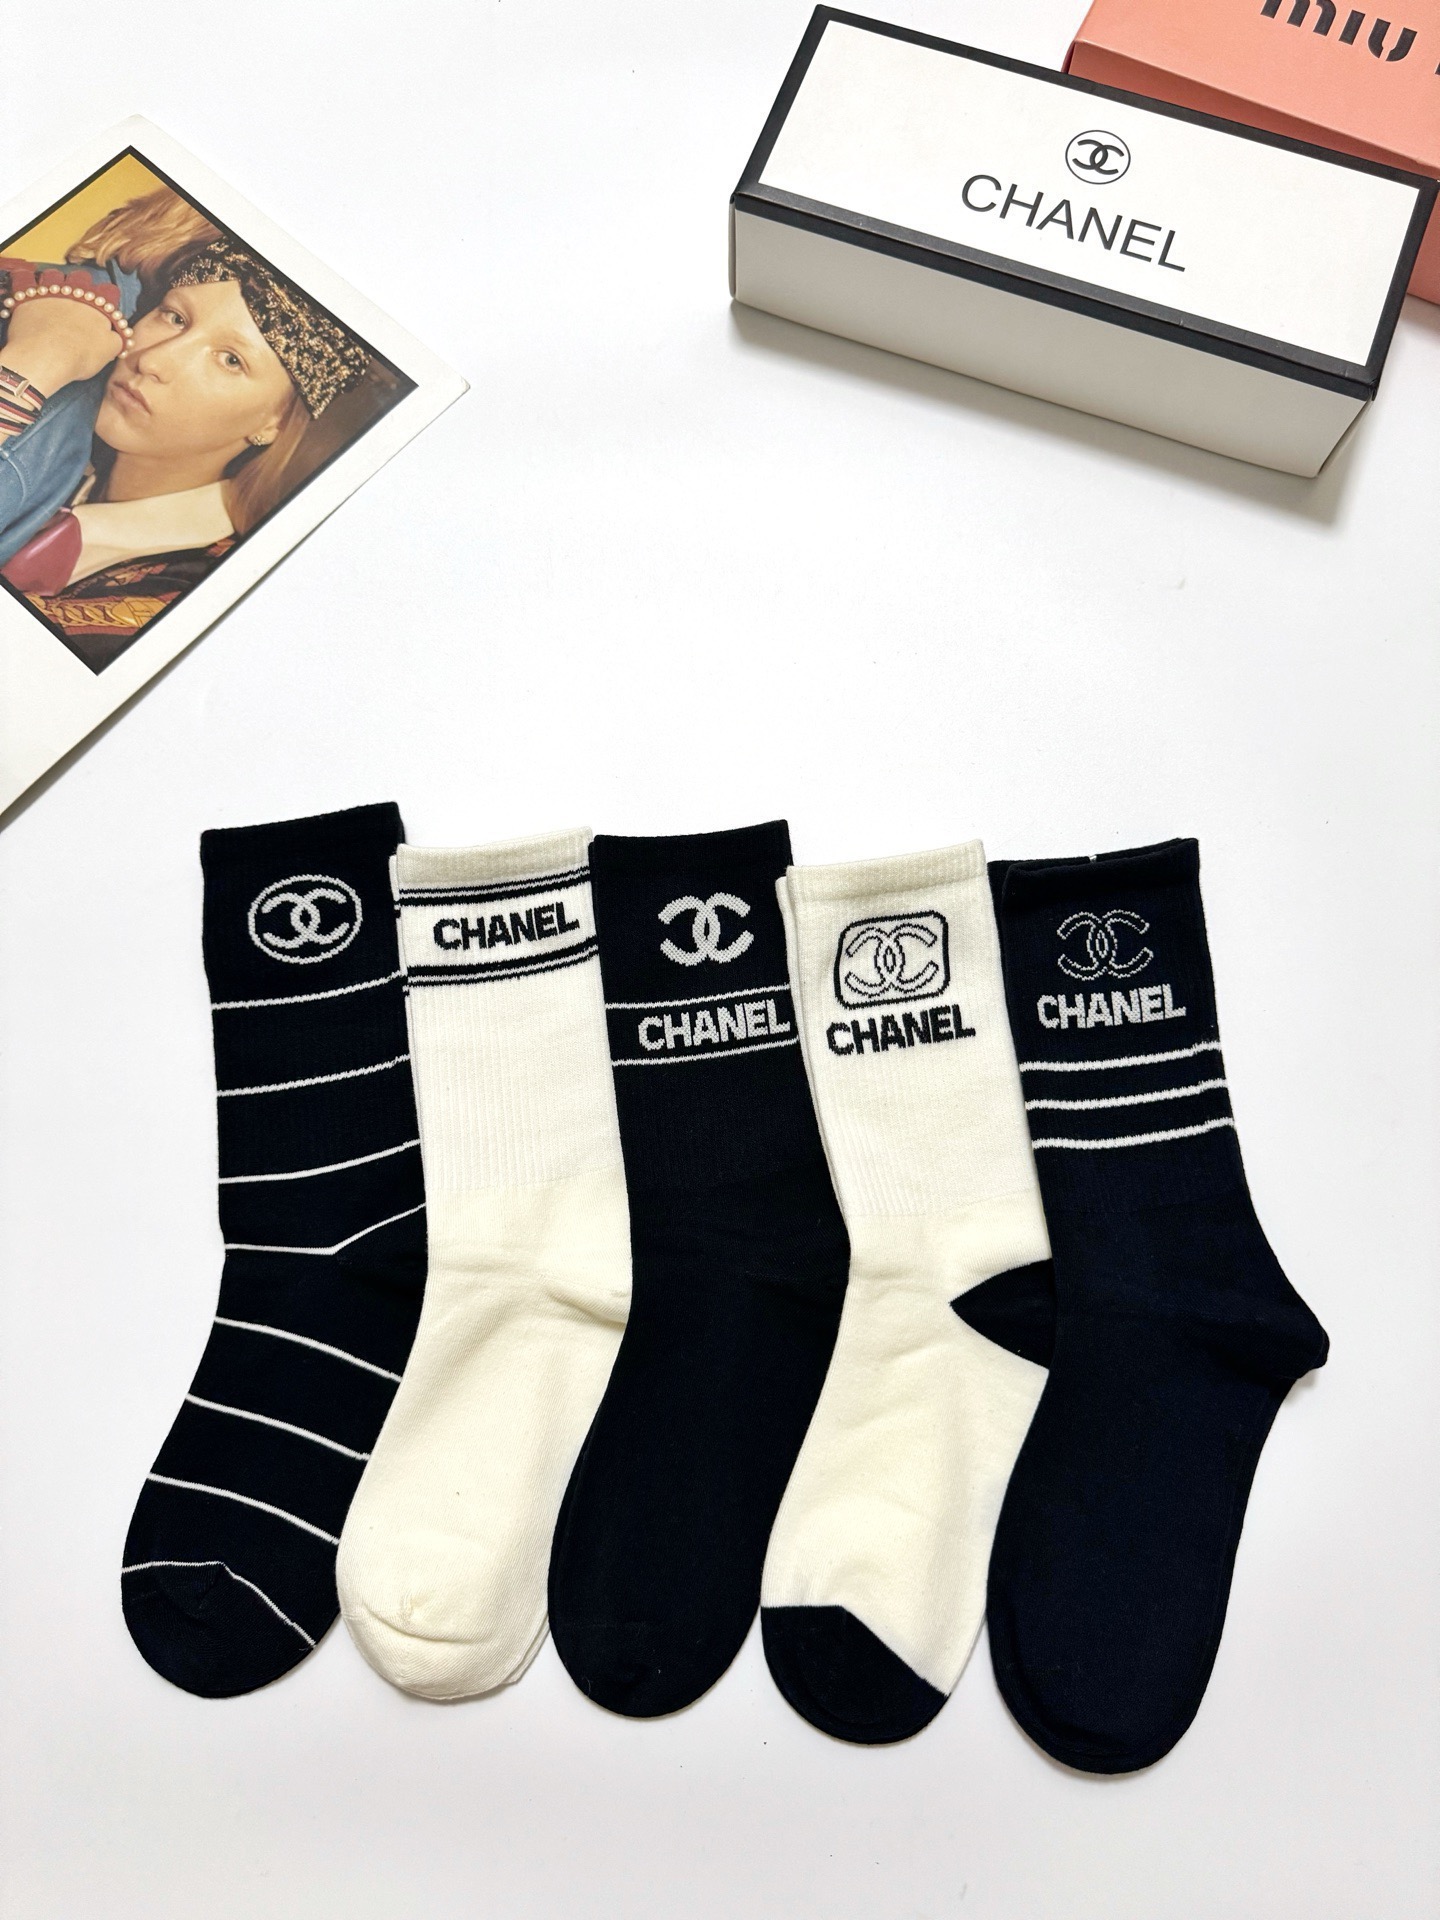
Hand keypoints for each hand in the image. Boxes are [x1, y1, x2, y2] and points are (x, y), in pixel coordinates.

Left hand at [3, 288, 122, 394]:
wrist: (46, 355)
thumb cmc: (81, 355)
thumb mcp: (109, 351)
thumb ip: (117, 339)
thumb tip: (120, 336)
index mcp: (98, 305)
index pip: (110, 292)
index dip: (110, 299)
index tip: (107, 309)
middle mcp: (75, 292)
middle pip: (82, 278)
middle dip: (83, 286)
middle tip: (81, 299)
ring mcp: (50, 291)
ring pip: (54, 275)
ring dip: (55, 281)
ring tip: (54, 292)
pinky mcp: (27, 296)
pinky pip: (25, 280)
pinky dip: (26, 282)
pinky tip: (28, 289)